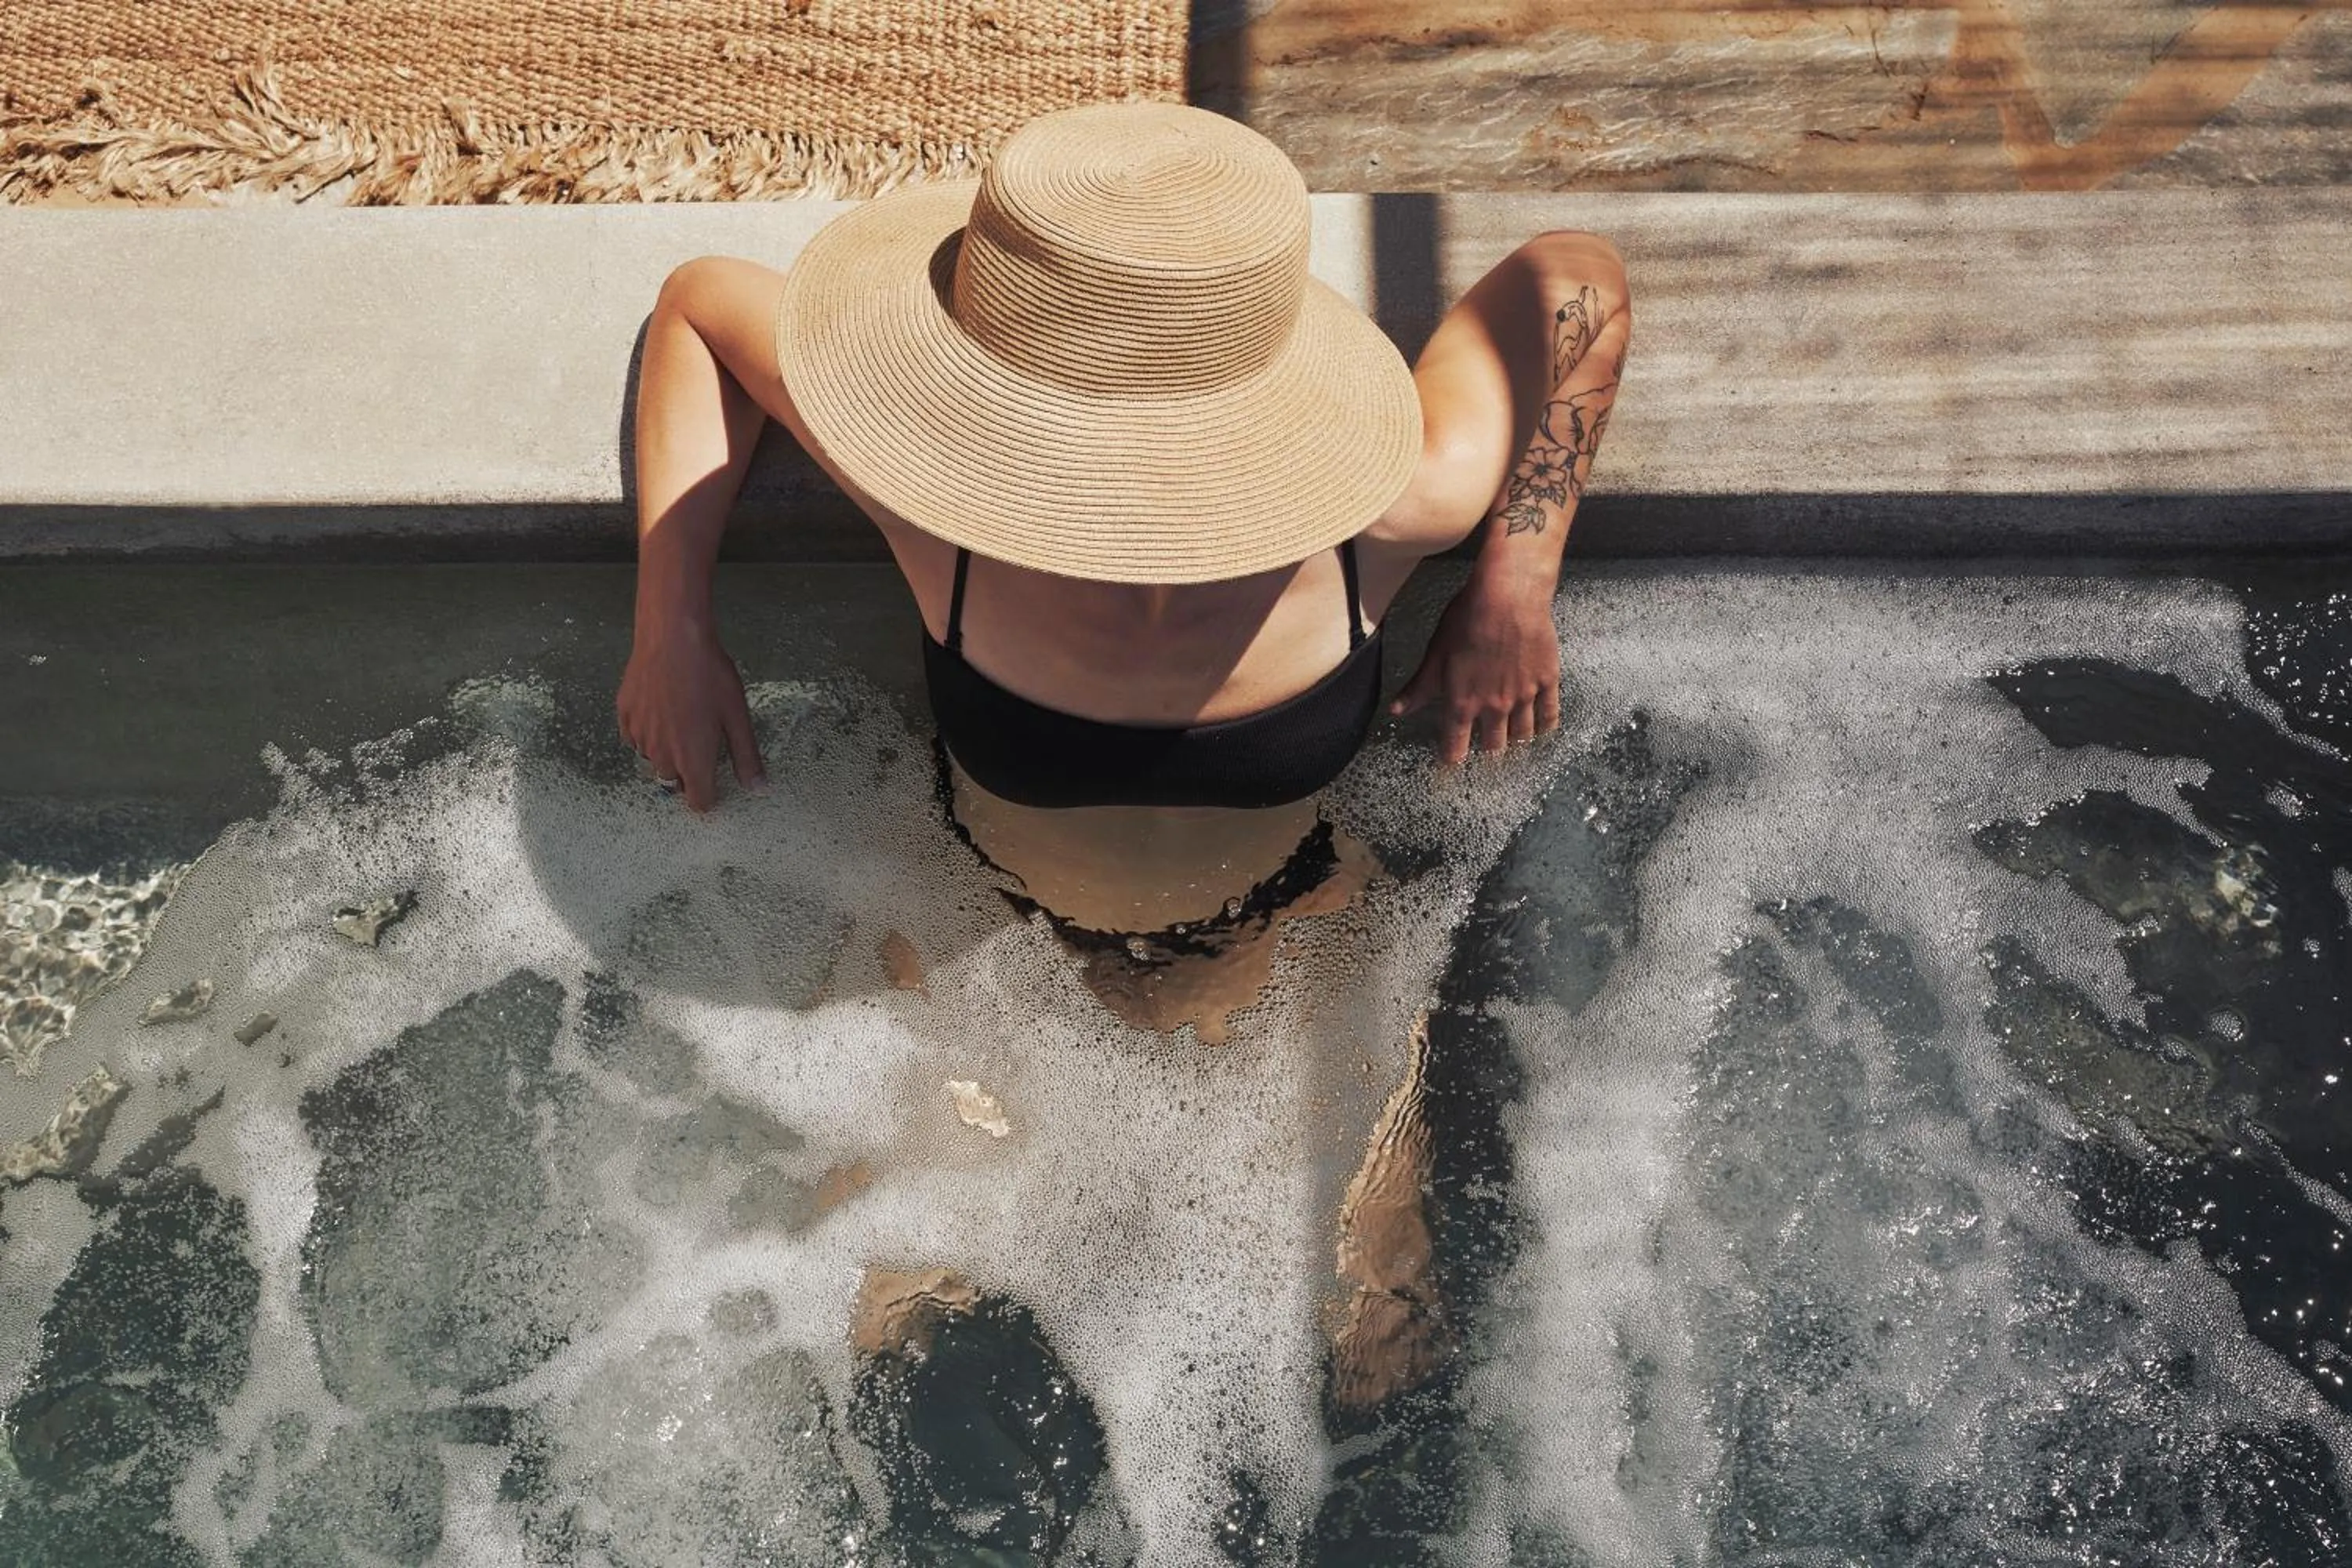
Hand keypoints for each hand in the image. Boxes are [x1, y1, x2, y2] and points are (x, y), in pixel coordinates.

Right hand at [616, 619, 766, 811]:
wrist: (672, 639)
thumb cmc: (709, 675)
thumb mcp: (737, 717)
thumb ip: (746, 757)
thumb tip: (757, 788)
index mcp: (693, 759)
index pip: (699, 801)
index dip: (710, 796)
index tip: (716, 784)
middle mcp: (662, 755)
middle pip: (675, 783)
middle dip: (689, 774)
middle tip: (703, 742)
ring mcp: (639, 737)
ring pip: (654, 761)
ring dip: (667, 753)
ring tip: (682, 722)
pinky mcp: (625, 717)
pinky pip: (635, 739)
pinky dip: (649, 734)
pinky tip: (661, 712)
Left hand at [1390, 572, 1561, 764]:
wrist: (1508, 597)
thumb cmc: (1466, 620)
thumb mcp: (1435, 655)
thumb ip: (1419, 688)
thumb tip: (1396, 711)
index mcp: (1462, 702)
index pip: (1455, 745)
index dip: (1451, 761)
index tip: (1451, 770)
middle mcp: (1494, 707)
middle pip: (1492, 745)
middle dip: (1488, 756)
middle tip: (1488, 763)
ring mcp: (1523, 696)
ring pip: (1521, 734)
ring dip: (1517, 746)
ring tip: (1515, 753)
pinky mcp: (1546, 681)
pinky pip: (1549, 714)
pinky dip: (1545, 728)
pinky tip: (1544, 733)